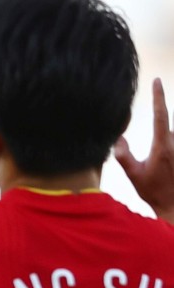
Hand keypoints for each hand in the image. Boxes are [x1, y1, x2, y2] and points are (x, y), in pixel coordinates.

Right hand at [114, 78, 173, 222]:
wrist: (173, 205)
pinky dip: (165, 154)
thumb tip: (118, 138)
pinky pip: (171, 147)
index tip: (156, 81)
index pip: (159, 114)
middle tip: (151, 166)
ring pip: (168, 139)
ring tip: (160, 173)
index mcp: (161, 146)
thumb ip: (123, 154)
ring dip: (161, 152)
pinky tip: (165, 170)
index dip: (158, 96)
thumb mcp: (133, 174)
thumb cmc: (153, 192)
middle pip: (163, 130)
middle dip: (155, 142)